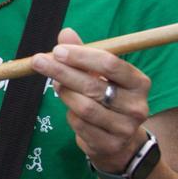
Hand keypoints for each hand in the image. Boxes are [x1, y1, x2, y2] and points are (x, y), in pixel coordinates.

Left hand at [31, 27, 151, 173]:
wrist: (121, 141)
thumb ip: (84, 54)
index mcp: (139, 82)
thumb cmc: (109, 98)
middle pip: (93, 86)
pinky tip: (71, 108)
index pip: (110, 64)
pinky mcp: (110, 145)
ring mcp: (125, 128)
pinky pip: (80, 125)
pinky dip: (70, 113)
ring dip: (65, 93)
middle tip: (39, 62)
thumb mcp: (101, 75)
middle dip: (62, 71)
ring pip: (84, 107)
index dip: (81, 56)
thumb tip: (66, 33)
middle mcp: (137, 106)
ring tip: (57, 85)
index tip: (57, 50)